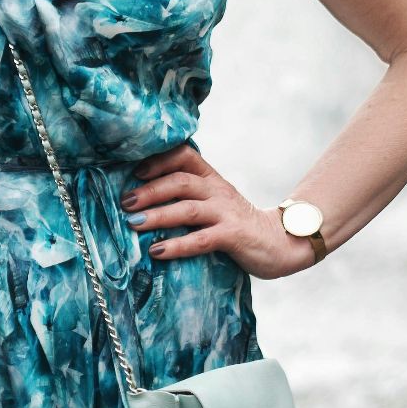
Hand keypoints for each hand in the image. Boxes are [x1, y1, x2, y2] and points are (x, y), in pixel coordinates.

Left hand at [120, 143, 316, 280]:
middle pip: (180, 181)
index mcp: (212, 178)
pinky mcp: (233, 235)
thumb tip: (143, 200)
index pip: (184, 155)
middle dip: (149, 190)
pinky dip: (176, 245)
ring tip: (133, 224)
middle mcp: (218, 190)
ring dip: (157, 215)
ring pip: (187, 208)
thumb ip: (189, 196)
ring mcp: (226, 212)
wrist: (280, 241)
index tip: (135, 172)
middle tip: (125, 203)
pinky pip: (201, 239)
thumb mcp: (214, 202)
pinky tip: (157, 251)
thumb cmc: (237, 223)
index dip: (159, 160)